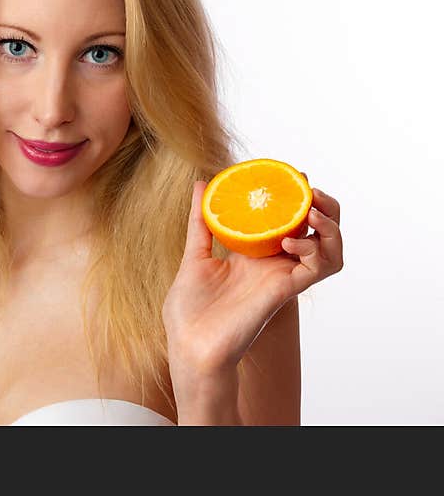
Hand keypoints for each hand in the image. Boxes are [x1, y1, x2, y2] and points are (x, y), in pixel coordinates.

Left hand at [162, 173, 343, 375]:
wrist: (190, 345)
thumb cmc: (189, 310)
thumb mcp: (194, 256)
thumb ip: (201, 221)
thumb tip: (201, 184)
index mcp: (255, 254)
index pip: (289, 219)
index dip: (296, 197)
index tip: (289, 175)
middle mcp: (275, 264)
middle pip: (319, 230)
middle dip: (324, 207)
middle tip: (309, 190)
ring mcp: (283, 277)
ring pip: (331, 249)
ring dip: (330, 226)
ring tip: (312, 211)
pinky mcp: (285, 292)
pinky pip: (320, 268)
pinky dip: (315, 250)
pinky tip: (290, 241)